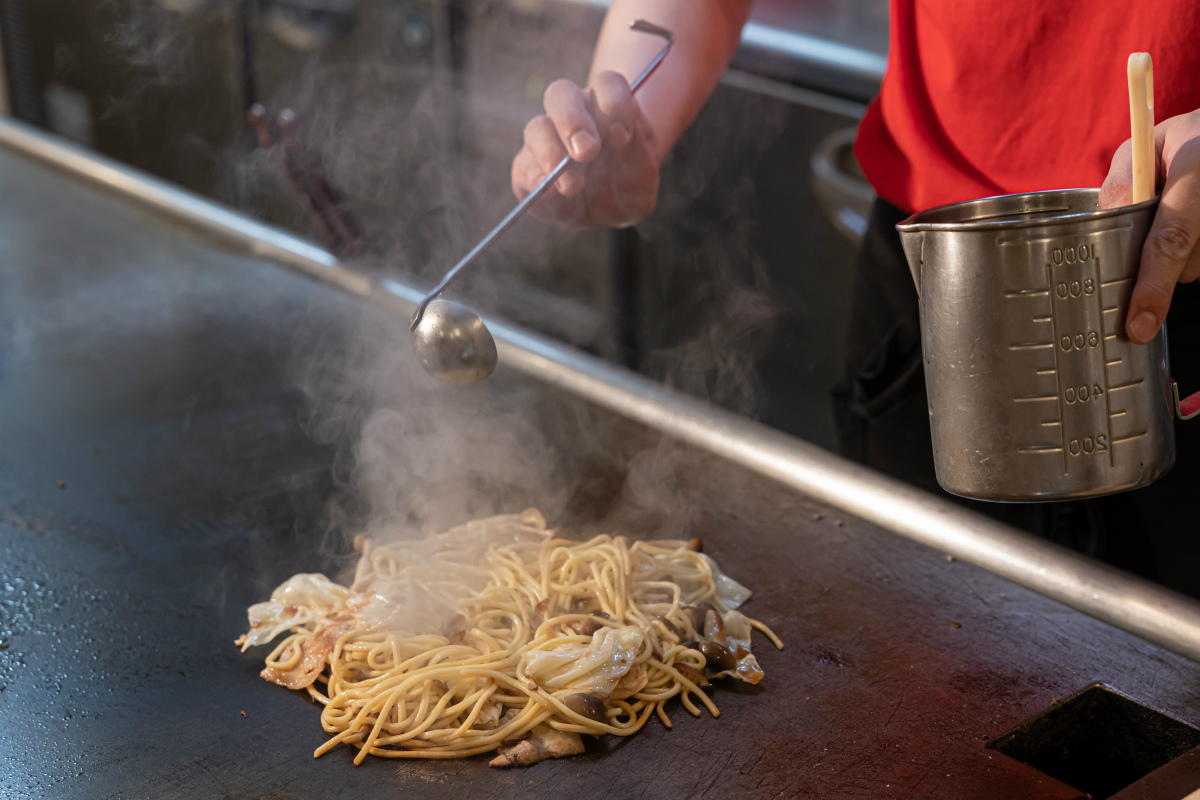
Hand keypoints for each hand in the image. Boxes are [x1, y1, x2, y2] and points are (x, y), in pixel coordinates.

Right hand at [511, 71, 659, 228]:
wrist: (613, 209)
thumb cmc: (631, 181)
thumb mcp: (644, 172)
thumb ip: (637, 151)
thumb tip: (617, 136)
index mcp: (606, 103)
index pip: (607, 83)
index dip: (614, 102)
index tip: (623, 135)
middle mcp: (573, 112)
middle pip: (560, 94)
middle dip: (572, 120)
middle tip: (586, 152)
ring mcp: (546, 138)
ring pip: (537, 128)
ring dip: (553, 155)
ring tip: (574, 186)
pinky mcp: (528, 168)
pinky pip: (523, 166)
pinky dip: (534, 178)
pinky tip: (548, 194)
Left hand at [1100, 109, 1199, 342]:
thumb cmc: (1183, 144)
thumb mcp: (1145, 145)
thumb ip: (1121, 182)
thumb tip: (1105, 220)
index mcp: (1197, 170)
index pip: (1171, 239)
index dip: (1153, 287)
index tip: (1138, 324)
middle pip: (1184, 265)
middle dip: (1157, 263)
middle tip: (1149, 228)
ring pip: (1196, 269)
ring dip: (1179, 256)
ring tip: (1178, 215)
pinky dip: (1192, 252)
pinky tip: (1191, 226)